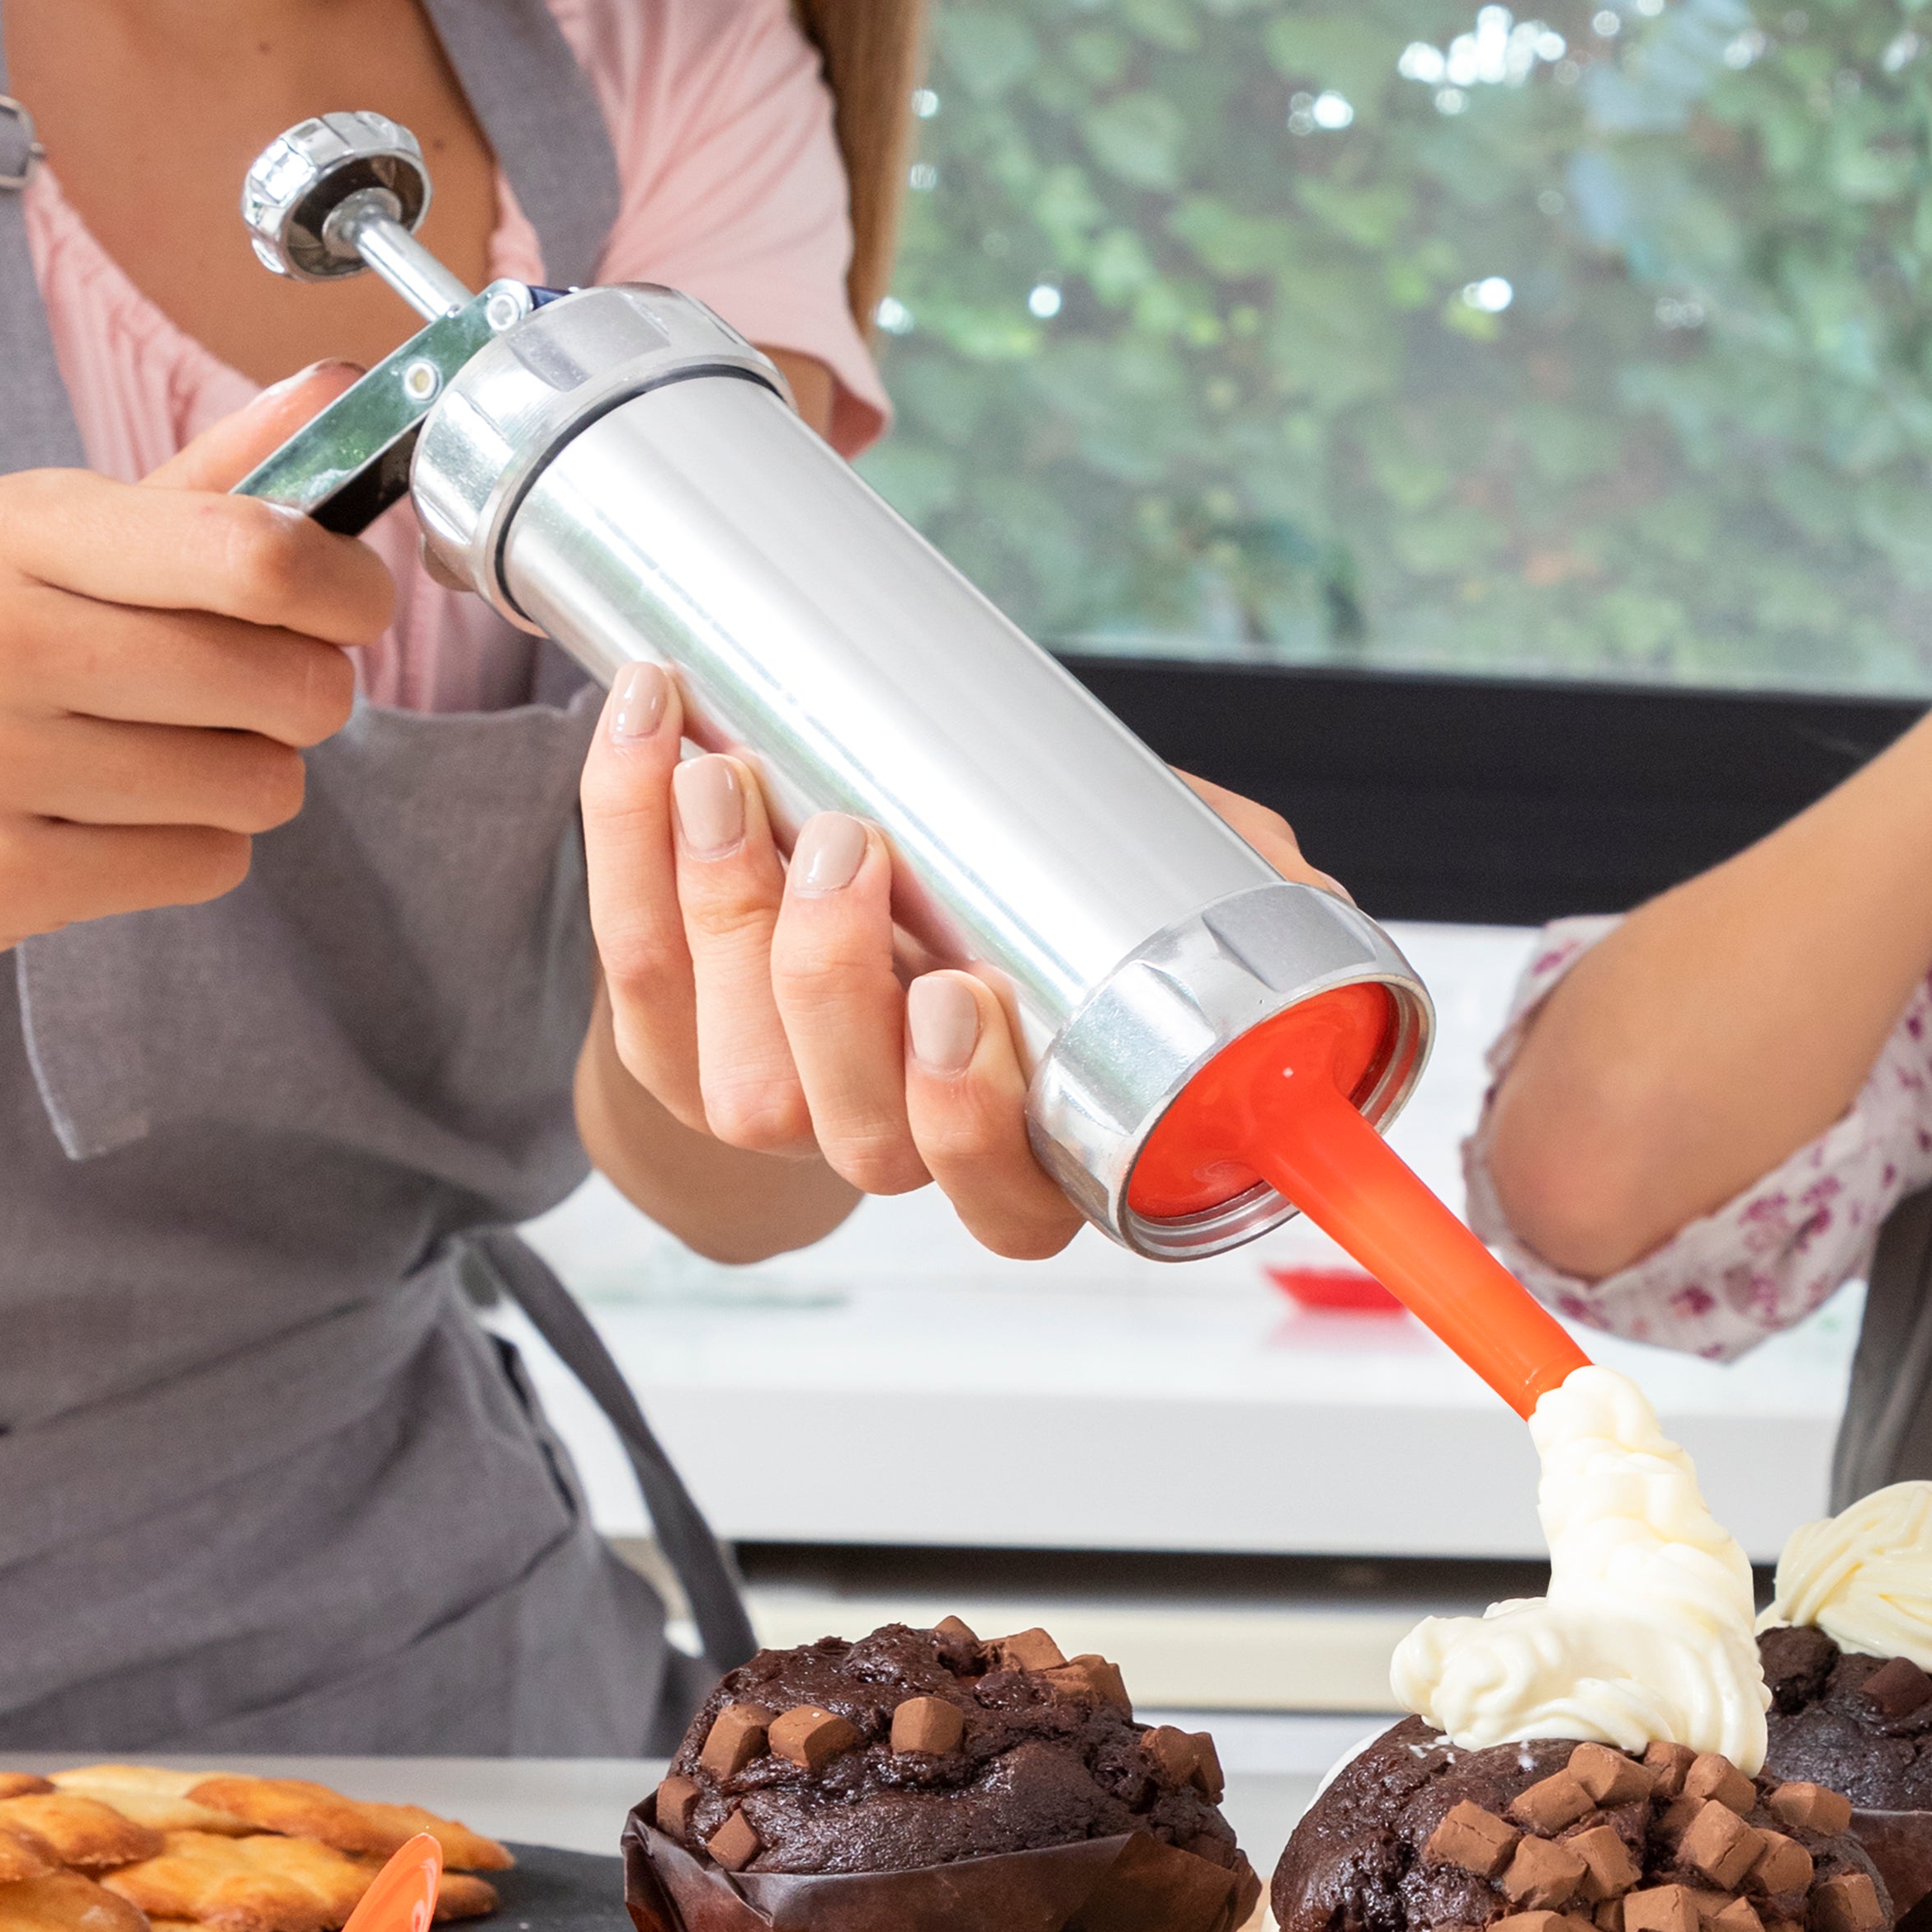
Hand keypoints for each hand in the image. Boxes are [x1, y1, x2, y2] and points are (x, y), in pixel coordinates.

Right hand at [0, 367, 392, 1004]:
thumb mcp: (51, 546)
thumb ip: (207, 480)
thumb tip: (338, 388)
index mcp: (19, 528)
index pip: (261, 553)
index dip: (351, 589)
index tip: (351, 605)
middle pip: (291, 683)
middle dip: (301, 701)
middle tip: (234, 701)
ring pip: (261, 786)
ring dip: (241, 784)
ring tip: (147, 764)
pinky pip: (206, 864)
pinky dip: (189, 853)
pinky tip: (106, 827)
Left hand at [578, 674, 1342, 1260]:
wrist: (845, 901)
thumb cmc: (1018, 905)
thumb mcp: (1138, 891)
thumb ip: (1228, 887)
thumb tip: (1307, 896)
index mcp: (1016, 1152)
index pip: (1003, 1205)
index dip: (974, 1125)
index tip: (966, 1001)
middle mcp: (887, 1148)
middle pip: (854, 1129)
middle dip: (836, 986)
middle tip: (854, 844)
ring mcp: (767, 1107)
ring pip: (735, 1065)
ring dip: (719, 914)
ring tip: (731, 777)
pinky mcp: (664, 1038)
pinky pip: (632, 956)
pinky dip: (624, 831)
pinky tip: (650, 726)